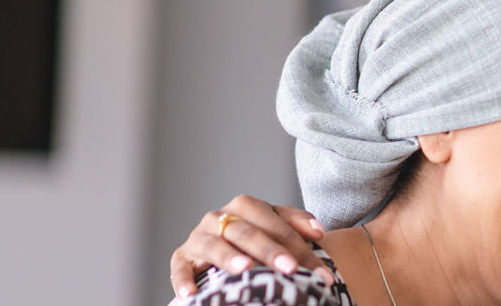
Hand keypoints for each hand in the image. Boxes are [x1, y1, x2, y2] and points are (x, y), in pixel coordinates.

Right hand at [169, 194, 334, 298]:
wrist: (228, 246)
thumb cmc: (259, 236)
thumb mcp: (279, 225)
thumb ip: (298, 223)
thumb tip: (319, 232)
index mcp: (246, 206)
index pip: (276, 224)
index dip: (300, 247)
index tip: (321, 272)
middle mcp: (220, 217)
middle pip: (247, 232)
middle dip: (271, 251)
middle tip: (292, 269)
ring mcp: (199, 236)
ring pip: (214, 245)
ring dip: (229, 257)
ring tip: (246, 268)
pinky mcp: (182, 257)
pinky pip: (179, 267)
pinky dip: (183, 280)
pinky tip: (191, 294)